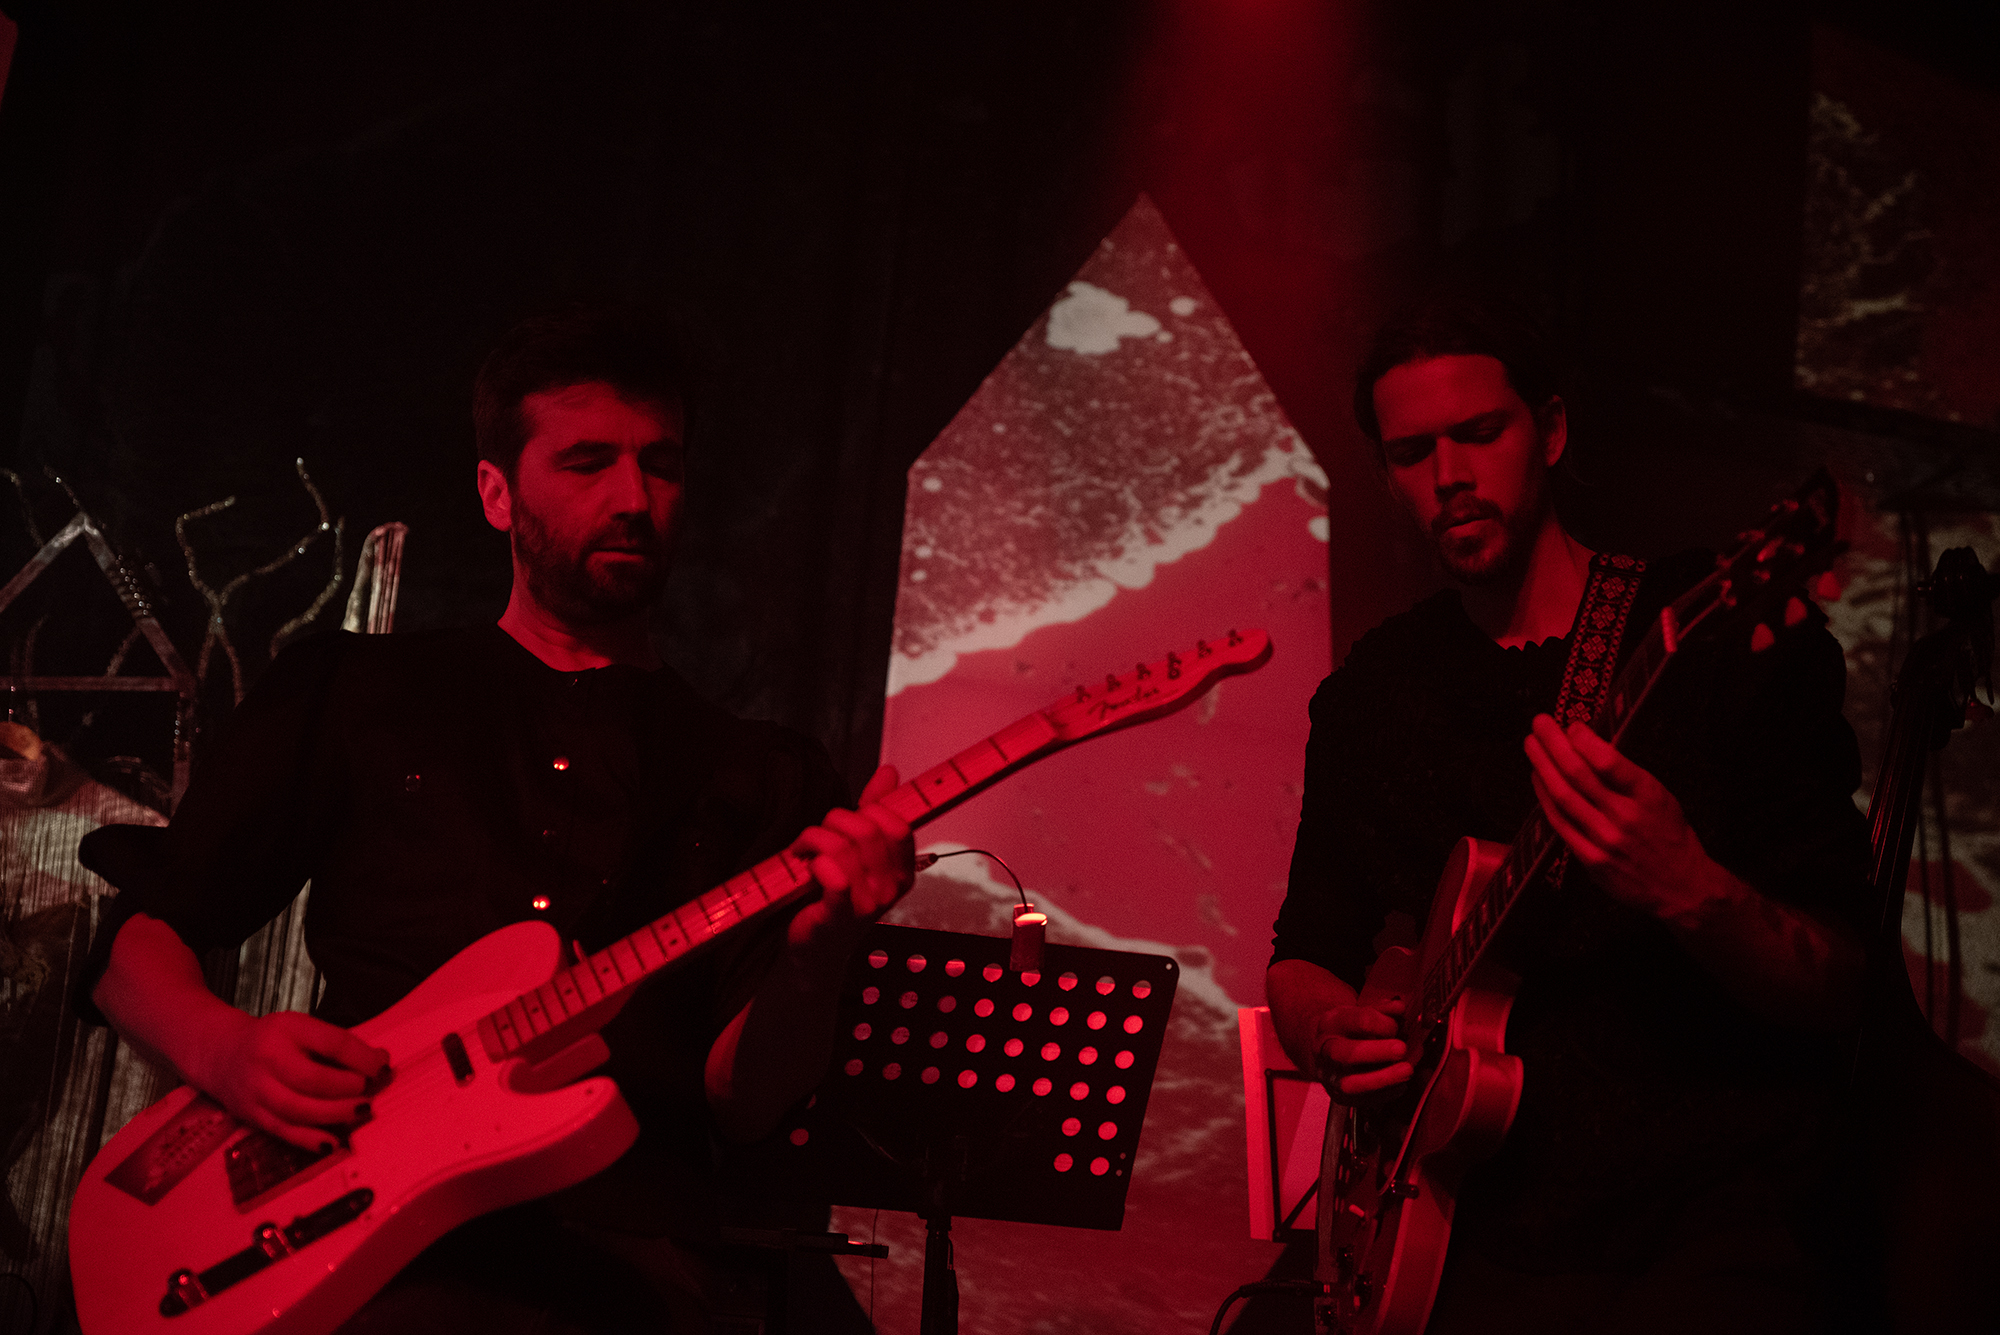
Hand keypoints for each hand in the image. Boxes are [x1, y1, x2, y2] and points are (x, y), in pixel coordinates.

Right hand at [194, 1010, 390, 1152]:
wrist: (220, 1053)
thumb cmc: (273, 1040)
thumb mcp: (302, 1029)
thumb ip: (338, 1045)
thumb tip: (381, 1061)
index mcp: (287, 1029)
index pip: (332, 1043)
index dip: (361, 1058)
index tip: (383, 1066)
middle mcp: (268, 1059)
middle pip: (312, 1080)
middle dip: (347, 1089)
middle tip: (370, 1092)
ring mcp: (256, 1090)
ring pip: (299, 1110)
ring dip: (335, 1114)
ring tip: (361, 1112)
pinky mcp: (251, 1115)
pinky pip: (284, 1131)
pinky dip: (311, 1139)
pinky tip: (334, 1142)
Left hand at [786, 765, 914, 971]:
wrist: (817, 950)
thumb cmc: (836, 899)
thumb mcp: (860, 852)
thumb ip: (875, 811)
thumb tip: (889, 773)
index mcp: (901, 871)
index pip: (898, 826)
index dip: (870, 811)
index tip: (849, 818)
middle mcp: (890, 888)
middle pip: (866, 830)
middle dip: (833, 821)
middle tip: (818, 833)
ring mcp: (867, 904)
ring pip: (842, 848)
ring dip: (814, 839)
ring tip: (803, 849)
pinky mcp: (840, 915)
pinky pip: (833, 876)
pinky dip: (813, 863)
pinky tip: (805, 868)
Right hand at [1312, 998, 1412, 1103]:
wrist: (1323, 1047)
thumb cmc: (1347, 1029)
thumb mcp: (1360, 1011)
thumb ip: (1382, 1009)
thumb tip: (1399, 1008)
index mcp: (1332, 1023)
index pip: (1360, 1021)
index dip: (1384, 1024)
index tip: (1399, 1025)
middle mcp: (1326, 1050)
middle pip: (1348, 1054)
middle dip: (1378, 1052)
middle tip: (1402, 1049)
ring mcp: (1330, 1076)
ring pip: (1351, 1084)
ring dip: (1383, 1079)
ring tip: (1407, 1071)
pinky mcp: (1339, 1097)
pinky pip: (1362, 1101)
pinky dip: (1386, 1093)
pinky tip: (1401, 1084)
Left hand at [1524, 714, 1721, 925]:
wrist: (1681, 887)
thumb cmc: (1670, 835)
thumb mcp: (1660, 797)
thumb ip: (1627, 775)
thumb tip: (1589, 745)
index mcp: (1647, 796)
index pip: (1609, 762)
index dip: (1584, 740)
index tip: (1572, 725)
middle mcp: (1624, 816)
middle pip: (1578, 774)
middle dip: (1553, 744)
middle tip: (1539, 723)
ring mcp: (1604, 839)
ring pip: (1563, 796)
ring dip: (1542, 767)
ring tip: (1531, 745)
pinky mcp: (1590, 859)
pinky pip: (1560, 823)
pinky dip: (1545, 798)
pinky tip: (1537, 779)